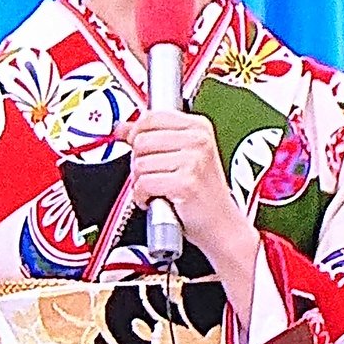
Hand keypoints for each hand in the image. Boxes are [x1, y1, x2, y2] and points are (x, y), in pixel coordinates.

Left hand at [123, 109, 258, 278]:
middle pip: (141, 140)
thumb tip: (121, 127)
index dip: (136, 133)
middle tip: (154, 176)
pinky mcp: (185, 183)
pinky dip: (143, 197)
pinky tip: (157, 200)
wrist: (222, 226)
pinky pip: (144, 184)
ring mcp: (193, 161)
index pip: (151, 117)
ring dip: (141, 182)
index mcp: (199, 127)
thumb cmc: (203, 194)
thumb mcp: (181, 156)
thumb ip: (151, 137)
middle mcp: (199, 140)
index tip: (135, 144)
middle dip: (139, 162)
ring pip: (139, 163)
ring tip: (158, 189)